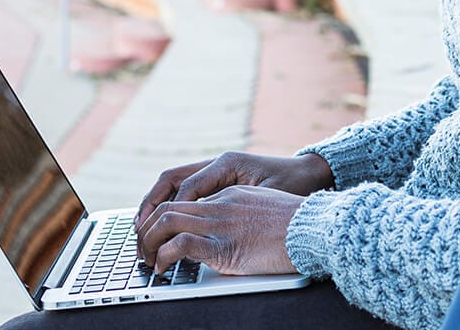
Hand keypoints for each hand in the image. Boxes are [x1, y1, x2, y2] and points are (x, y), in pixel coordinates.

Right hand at [134, 151, 332, 234]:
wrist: (311, 174)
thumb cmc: (294, 186)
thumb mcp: (266, 200)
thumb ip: (237, 211)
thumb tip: (203, 227)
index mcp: (226, 163)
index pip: (187, 187)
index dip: (170, 212)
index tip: (161, 235)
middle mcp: (216, 162)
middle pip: (170, 179)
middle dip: (151, 204)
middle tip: (139, 230)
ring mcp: (215, 169)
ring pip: (173, 183)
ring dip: (156, 203)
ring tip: (142, 227)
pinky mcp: (218, 179)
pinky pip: (185, 189)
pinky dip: (170, 204)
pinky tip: (163, 224)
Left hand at [136, 185, 304, 275]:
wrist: (317, 228)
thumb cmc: (300, 224)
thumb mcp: (266, 208)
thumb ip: (243, 214)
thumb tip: (229, 231)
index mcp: (231, 193)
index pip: (184, 197)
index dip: (162, 214)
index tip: (154, 230)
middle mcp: (221, 203)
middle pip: (168, 205)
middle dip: (147, 227)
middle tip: (142, 247)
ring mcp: (222, 223)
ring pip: (167, 220)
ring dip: (149, 241)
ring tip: (147, 259)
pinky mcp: (225, 246)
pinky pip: (182, 245)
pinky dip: (165, 256)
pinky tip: (163, 268)